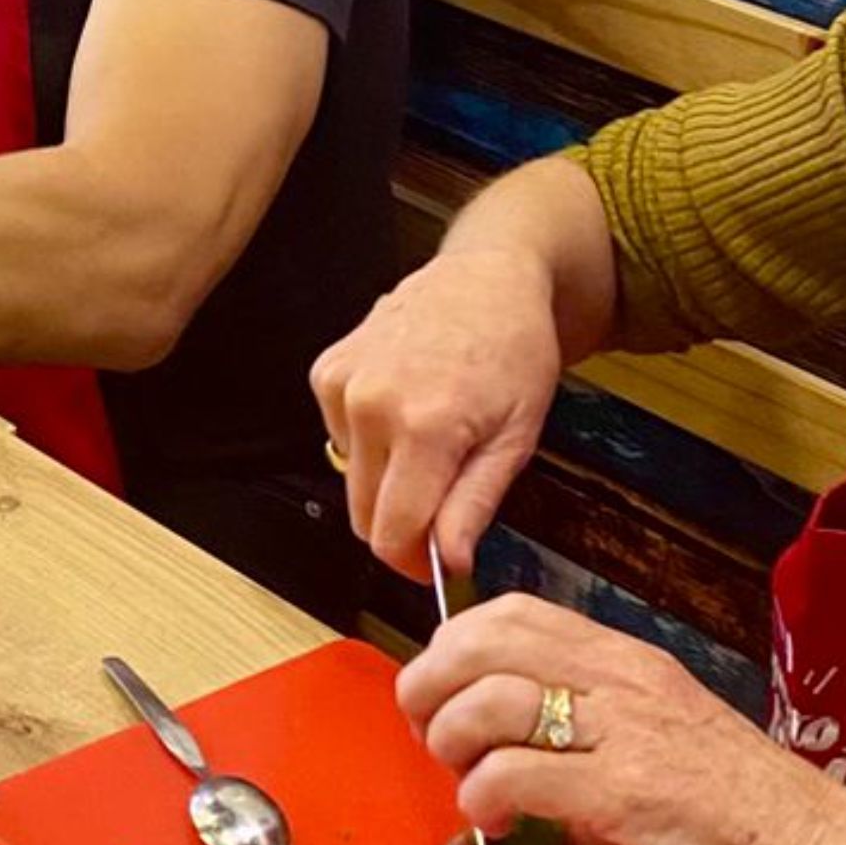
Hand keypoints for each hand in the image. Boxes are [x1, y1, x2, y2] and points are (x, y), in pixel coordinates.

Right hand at [312, 245, 562, 579]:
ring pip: (351, 479)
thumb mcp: (518, 437)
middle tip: (445, 496)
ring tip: (430, 436)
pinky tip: (404, 408)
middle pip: (362, 515)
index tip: (433, 565)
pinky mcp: (327, 371)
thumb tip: (448, 561)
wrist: (487, 279)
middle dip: (402, 523)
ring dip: (386, 478)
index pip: (391, 533)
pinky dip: (370, 440)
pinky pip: (339, 439)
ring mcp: (343, 384)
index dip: (413, 563)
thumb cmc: (513, 348)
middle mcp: (372, 404)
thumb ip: (475, 505)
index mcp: (425, 426)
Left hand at [400, 594, 845, 844]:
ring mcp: (625, 731)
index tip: (443, 695)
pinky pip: (515, 776)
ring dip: (454, 748)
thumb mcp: (661, 746)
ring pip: (488, 703)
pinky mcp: (627, 792)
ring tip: (471, 788)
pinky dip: (484, 800)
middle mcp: (622, 679)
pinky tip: (501, 825)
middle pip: (481, 643)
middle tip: (434, 738)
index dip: (453, 647)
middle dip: (430, 687)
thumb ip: (588, 742)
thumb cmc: (747, 813)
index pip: (512, 613)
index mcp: (628, 660)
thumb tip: (514, 769)